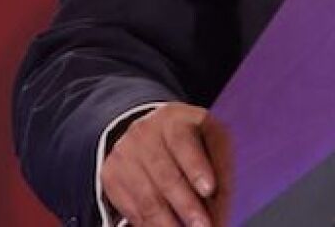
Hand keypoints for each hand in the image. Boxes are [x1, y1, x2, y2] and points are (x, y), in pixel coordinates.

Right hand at [101, 102, 220, 226]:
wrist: (149, 133)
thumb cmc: (192, 141)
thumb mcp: (211, 142)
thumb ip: (220, 170)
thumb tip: (223, 211)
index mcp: (175, 119)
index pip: (183, 142)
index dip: (196, 167)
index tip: (209, 190)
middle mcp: (146, 132)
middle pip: (166, 175)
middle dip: (187, 206)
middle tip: (203, 226)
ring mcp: (125, 153)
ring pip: (148, 198)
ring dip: (169, 224)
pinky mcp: (110, 174)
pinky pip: (132, 208)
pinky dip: (150, 226)